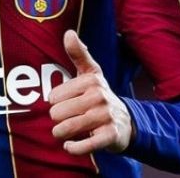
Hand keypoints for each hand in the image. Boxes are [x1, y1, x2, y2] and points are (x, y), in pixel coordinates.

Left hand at [48, 30, 133, 154]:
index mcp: (91, 80)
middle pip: (58, 113)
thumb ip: (78, 53)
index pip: (54, 97)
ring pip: (67, 128)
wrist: (125, 121)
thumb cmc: (98, 94)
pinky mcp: (111, 136)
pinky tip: (70, 146)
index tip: (64, 102)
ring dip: (61, 134)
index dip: (55, 103)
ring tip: (64, 132)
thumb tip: (68, 32)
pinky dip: (74, 148)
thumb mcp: (90, 72)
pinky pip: (85, 145)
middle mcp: (99, 96)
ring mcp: (106, 116)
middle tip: (66, 119)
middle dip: (58, 120)